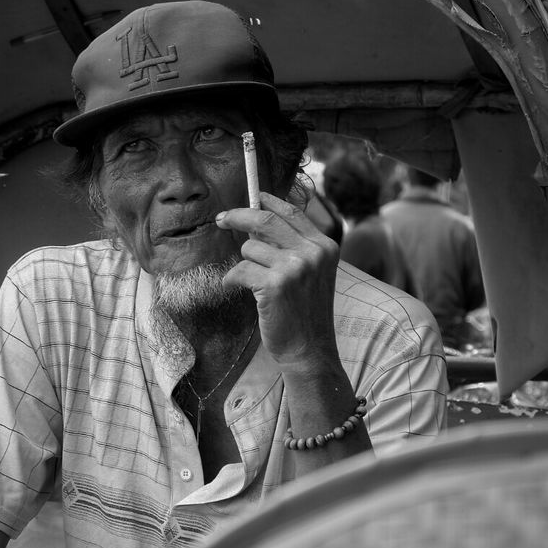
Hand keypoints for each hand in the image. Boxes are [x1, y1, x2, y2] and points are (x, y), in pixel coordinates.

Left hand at [216, 192, 339, 369]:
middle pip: (266, 221)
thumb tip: (261, 221)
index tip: (254, 197)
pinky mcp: (275, 284)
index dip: (268, 202)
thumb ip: (296, 246)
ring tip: (255, 284)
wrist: (309, 350)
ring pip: (250, 249)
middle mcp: (313, 252)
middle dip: (238, 216)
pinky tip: (240, 291)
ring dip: (245, 265)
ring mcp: (295, 267)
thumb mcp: (312, 273)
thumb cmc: (305, 313)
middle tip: (222, 219)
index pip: (292, 212)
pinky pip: (240, 271)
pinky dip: (233, 281)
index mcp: (325, 246)